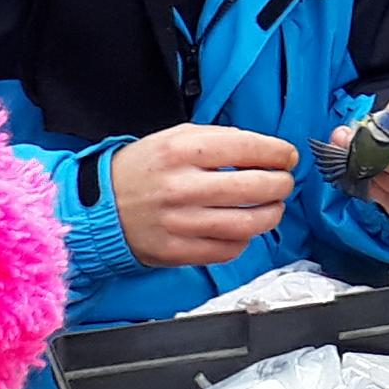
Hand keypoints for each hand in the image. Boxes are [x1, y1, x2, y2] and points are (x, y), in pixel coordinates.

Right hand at [113, 124, 301, 266]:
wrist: (100, 207)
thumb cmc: (143, 169)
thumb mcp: (174, 137)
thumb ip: (218, 140)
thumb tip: (263, 150)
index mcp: (182, 151)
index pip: (248, 148)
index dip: (278, 153)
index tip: (288, 156)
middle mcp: (182, 186)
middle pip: (254, 188)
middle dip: (281, 184)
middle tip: (284, 182)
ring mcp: (180, 222)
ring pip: (247, 223)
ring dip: (271, 215)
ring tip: (272, 207)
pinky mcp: (177, 251)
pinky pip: (226, 249)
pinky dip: (243, 240)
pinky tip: (242, 228)